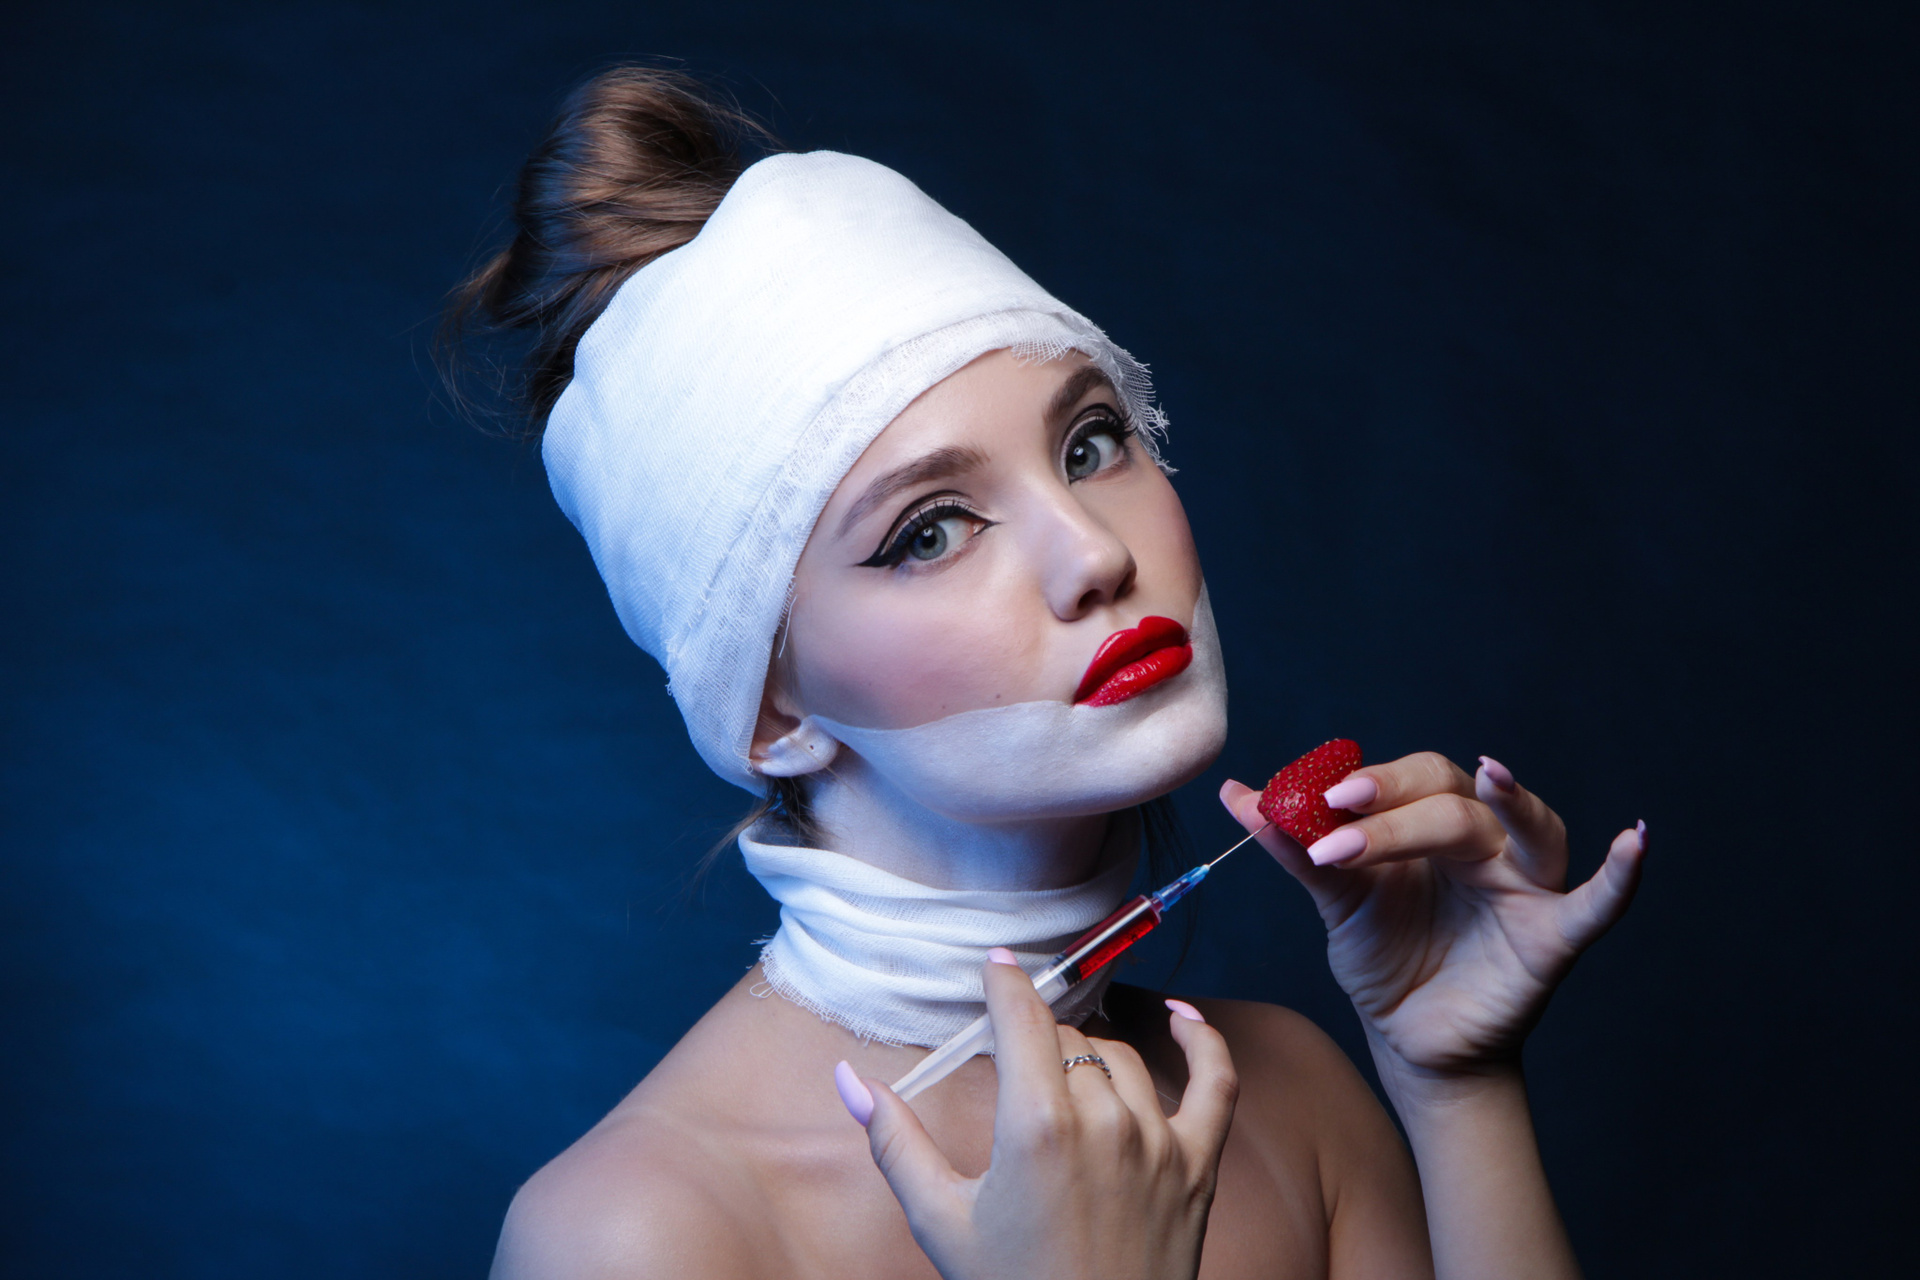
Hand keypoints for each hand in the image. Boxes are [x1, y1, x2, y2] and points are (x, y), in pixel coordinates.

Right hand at [835, 952, 1237, 1279]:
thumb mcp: (941, 1221)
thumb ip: (894, 1141)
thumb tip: (848, 1078)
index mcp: (1036, 1126)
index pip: (1023, 1019)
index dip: (1006, 983)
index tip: (995, 963)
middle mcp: (1104, 1121)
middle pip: (1068, 1040)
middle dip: (1036, 1044)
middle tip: (1014, 1069)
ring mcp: (1159, 1141)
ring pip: (1123, 1056)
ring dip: (1091, 1054)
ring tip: (1064, 1075)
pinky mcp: (1199, 1166)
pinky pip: (1217, 1080)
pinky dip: (1205, 1041)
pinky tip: (1184, 1016)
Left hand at [1221, 753, 1644, 1080]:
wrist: (1413, 1043)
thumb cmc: (1387, 958)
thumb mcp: (1337, 903)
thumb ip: (1295, 849)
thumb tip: (1236, 793)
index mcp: (1433, 826)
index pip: (1413, 780)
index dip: (1370, 783)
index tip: (1316, 799)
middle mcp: (1486, 844)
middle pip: (1459, 798)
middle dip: (1400, 804)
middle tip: (1342, 815)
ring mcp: (1525, 886)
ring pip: (1526, 828)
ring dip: (1506, 805)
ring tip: (1491, 778)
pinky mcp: (1553, 938)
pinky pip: (1596, 904)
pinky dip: (1621, 877)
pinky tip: (1636, 843)